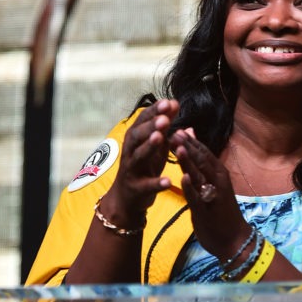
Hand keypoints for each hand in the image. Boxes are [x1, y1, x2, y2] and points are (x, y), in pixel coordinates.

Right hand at [103, 98, 178, 225]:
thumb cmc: (143, 167)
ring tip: (160, 138)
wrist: (127, 198)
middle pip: (136, 136)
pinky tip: (168, 181)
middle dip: (150, 126)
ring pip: (138, 157)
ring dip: (149, 147)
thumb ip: (164, 126)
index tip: (168, 102)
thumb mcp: (155, 145)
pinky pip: (146, 186)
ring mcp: (131, 171)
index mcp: (135, 139)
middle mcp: (130, 152)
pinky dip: (156, 183)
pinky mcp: (136, 189)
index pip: (142, 121)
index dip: (154, 112)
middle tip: (164, 118)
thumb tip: (174, 103)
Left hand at [171, 130, 250, 261]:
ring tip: (177, 146)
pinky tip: (183, 177)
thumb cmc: (222, 212)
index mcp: (218, 174)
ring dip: (188, 161)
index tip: (175, 127)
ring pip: (199, 175)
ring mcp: (213, 196)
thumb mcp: (213, 185)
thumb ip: (202, 165)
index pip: (203, 152)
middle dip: (187, 145)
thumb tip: (194, 140)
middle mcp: (217, 181)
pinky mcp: (206, 211)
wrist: (234, 240)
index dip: (189, 140)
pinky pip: (197, 197)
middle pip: (201, 160)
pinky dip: (190, 187)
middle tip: (173, 131)